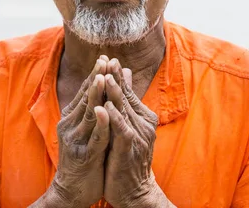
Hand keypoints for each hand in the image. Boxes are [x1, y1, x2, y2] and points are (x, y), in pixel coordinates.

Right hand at [49, 58, 110, 207]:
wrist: (72, 191)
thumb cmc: (84, 158)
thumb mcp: (88, 130)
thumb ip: (94, 108)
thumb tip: (103, 86)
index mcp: (71, 118)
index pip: (85, 92)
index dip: (95, 75)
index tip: (105, 57)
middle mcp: (70, 126)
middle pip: (86, 98)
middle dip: (96, 78)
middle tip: (104, 60)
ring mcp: (76, 140)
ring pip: (88, 114)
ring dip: (95, 95)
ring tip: (102, 78)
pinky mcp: (84, 156)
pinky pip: (94, 138)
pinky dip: (100, 124)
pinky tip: (105, 112)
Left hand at [102, 59, 171, 207]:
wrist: (134, 190)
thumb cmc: (128, 156)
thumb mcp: (128, 126)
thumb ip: (127, 101)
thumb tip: (126, 74)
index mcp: (142, 116)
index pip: (127, 92)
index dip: (117, 75)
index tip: (108, 58)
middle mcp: (143, 123)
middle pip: (126, 96)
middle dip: (115, 78)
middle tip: (107, 60)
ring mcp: (138, 135)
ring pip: (124, 110)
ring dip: (114, 93)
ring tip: (105, 77)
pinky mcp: (130, 148)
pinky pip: (121, 130)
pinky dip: (114, 117)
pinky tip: (105, 106)